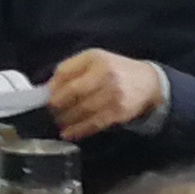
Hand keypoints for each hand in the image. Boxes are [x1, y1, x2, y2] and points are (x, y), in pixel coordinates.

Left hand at [44, 50, 165, 140]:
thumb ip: (70, 68)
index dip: (54, 87)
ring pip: (83, 110)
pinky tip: (69, 133)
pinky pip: (94, 124)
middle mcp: (106, 76)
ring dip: (66, 119)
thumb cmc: (114, 69)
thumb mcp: (93, 59)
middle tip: (51, 111)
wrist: (148, 82)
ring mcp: (113, 95)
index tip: (46, 97)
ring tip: (58, 122)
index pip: (66, 73)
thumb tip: (49, 87)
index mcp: (95, 60)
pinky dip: (79, 131)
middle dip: (58, 105)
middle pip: (74, 93)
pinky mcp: (119, 113)